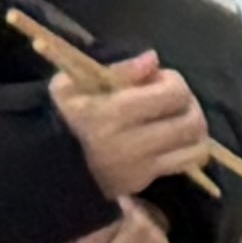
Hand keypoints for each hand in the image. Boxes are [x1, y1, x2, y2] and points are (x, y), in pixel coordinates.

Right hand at [51, 47, 205, 203]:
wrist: (45, 164)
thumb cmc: (63, 116)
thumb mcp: (74, 83)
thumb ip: (117, 70)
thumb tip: (153, 60)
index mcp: (112, 114)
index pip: (174, 94)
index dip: (174, 81)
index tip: (158, 80)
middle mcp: (131, 144)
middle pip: (192, 121)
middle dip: (189, 104)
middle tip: (173, 100)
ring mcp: (140, 168)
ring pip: (196, 147)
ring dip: (195, 129)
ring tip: (176, 120)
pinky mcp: (144, 182)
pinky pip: (184, 164)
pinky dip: (187, 150)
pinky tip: (172, 141)